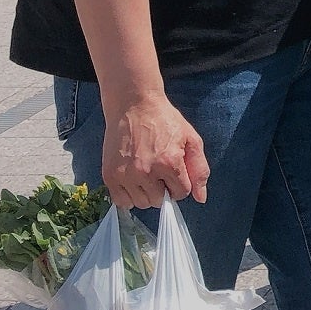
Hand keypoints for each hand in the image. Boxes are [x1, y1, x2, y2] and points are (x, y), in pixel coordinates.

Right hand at [102, 91, 208, 209]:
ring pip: (141, 203)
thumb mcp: (191, 139)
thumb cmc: (164, 121)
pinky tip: (133, 180)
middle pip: (159, 201)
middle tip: (160, 171)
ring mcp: (126, 175)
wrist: (133, 106)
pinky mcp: (110, 175)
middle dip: (164, 190)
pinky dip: (129, 195)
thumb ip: (199, 170)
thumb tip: (201, 198)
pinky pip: (121, 201)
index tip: (175, 172)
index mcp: (169, 162)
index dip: (181, 184)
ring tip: (146, 174)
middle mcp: (146, 171)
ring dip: (146, 193)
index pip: (181, 193)